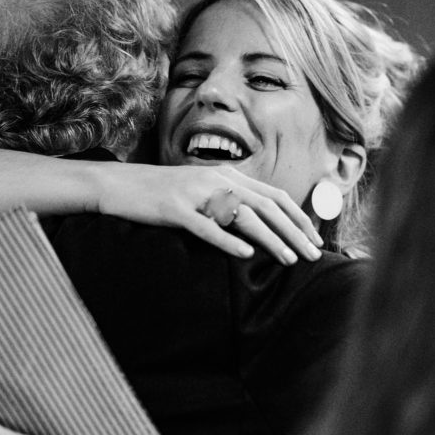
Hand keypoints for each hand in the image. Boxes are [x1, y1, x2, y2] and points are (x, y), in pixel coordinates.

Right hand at [95, 163, 322, 264]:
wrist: (119, 185)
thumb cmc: (162, 194)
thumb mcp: (201, 191)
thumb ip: (228, 201)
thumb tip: (259, 224)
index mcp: (226, 175)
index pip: (273, 195)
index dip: (298, 217)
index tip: (314, 238)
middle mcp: (216, 180)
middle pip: (266, 206)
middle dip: (294, 231)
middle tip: (314, 255)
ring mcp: (196, 193)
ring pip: (243, 216)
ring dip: (271, 238)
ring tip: (289, 258)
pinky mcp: (175, 209)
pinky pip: (206, 226)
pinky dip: (228, 240)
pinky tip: (245, 254)